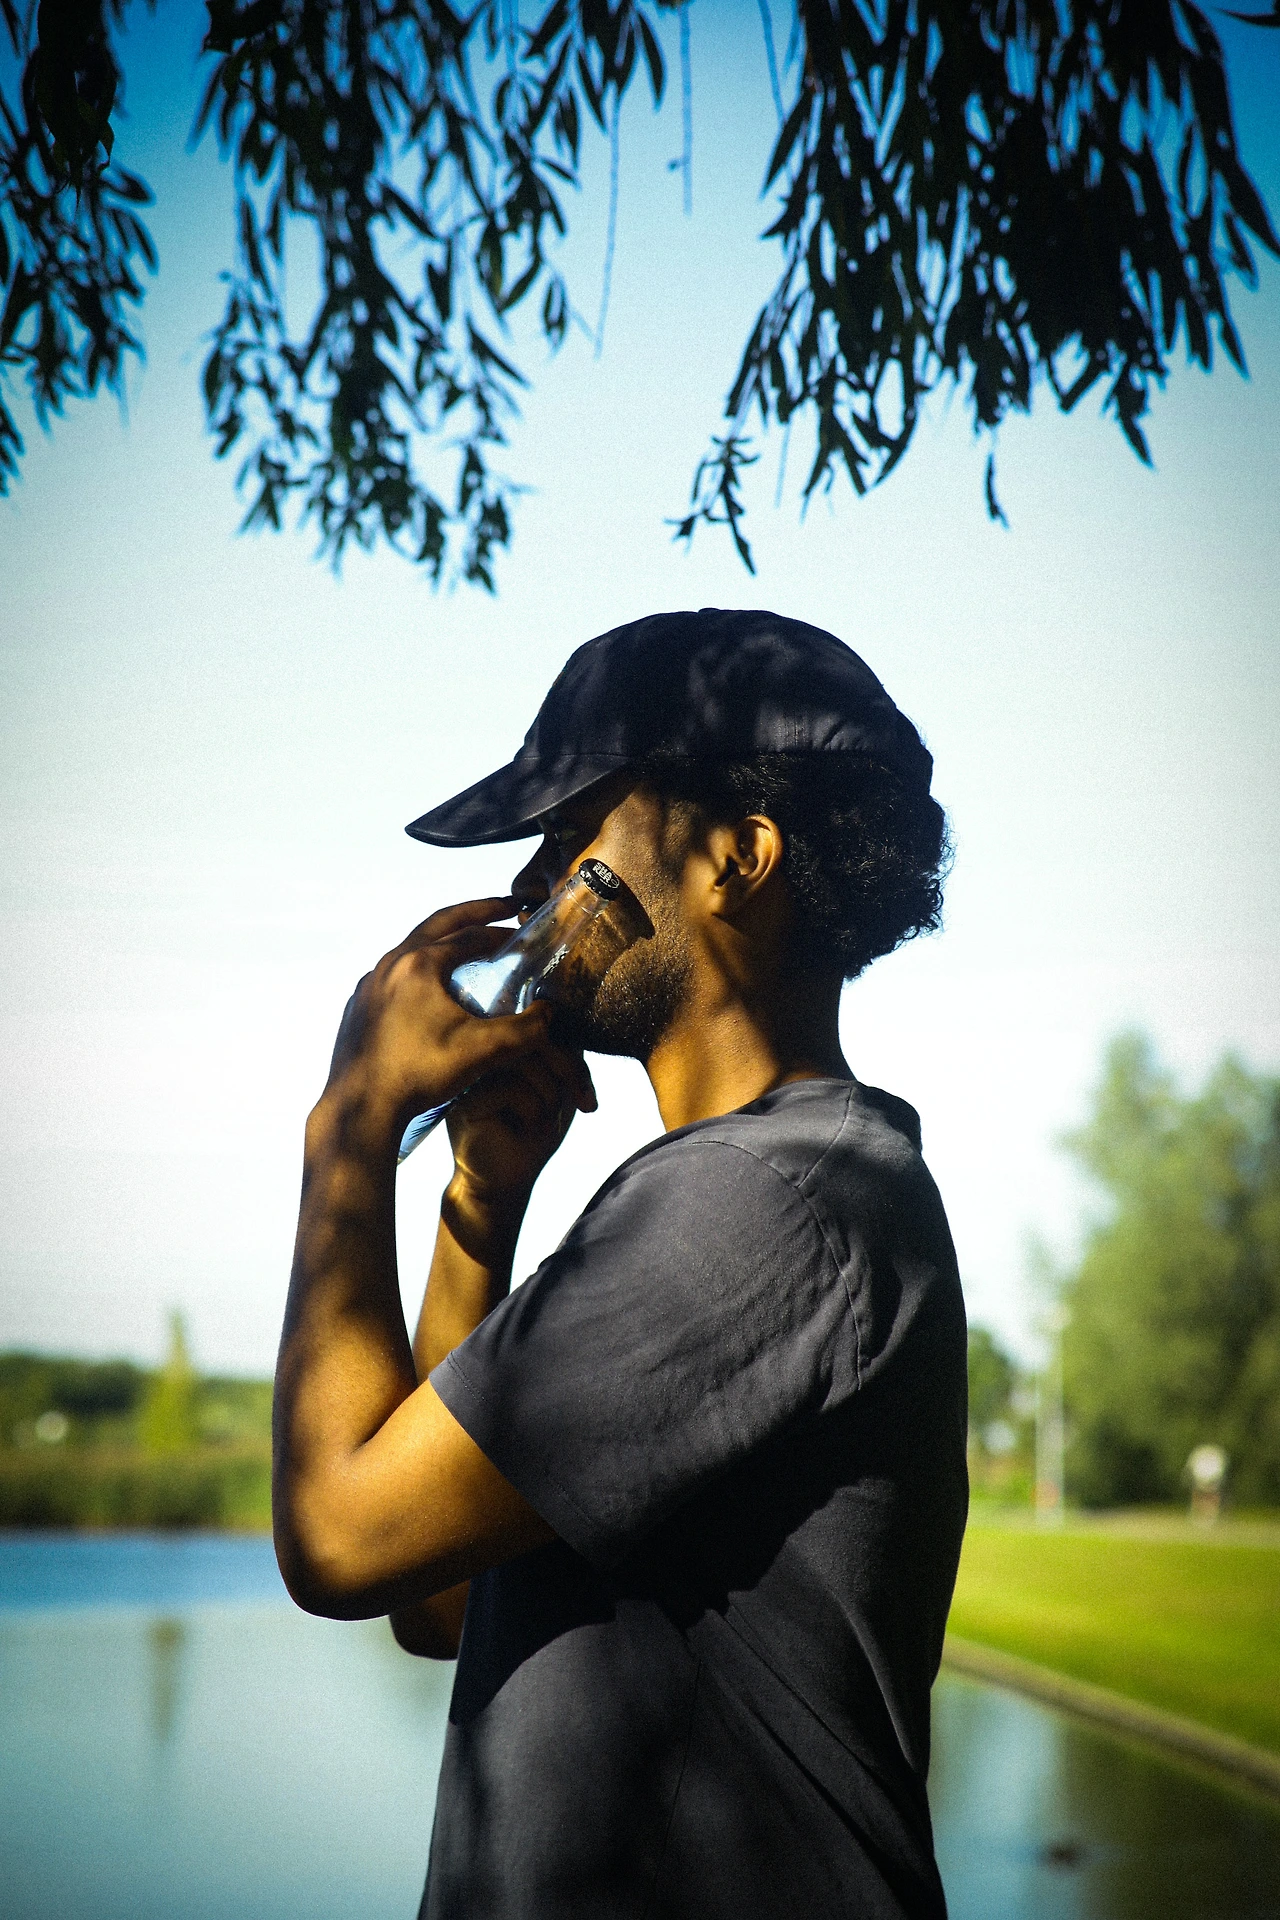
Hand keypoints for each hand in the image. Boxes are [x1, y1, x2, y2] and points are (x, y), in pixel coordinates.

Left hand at [317, 898, 560, 1148]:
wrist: (362, 1109)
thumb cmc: (421, 1074)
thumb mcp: (485, 1051)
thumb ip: (527, 1029)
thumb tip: (550, 1013)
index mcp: (419, 964)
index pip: (470, 935)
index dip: (501, 932)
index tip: (520, 930)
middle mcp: (389, 965)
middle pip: (438, 925)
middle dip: (473, 914)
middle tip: (501, 907)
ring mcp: (368, 986)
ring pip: (412, 950)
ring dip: (443, 944)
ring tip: (467, 949)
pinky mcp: (358, 1008)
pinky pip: (394, 978)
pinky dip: (419, 972)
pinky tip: (431, 993)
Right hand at [446, 1034, 596, 1209]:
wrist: (505, 1183)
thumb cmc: (532, 1136)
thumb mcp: (560, 1091)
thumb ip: (564, 1054)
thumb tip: (565, 1017)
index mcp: (505, 1048)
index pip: (543, 1029)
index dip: (571, 1058)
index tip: (586, 1095)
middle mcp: (486, 1054)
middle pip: (536, 1037)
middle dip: (569, 1072)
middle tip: (580, 1103)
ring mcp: (472, 1073)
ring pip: (526, 1060)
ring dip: (550, 1095)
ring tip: (543, 1120)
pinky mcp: (465, 1097)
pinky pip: (512, 1088)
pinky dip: (532, 1111)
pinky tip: (525, 1130)